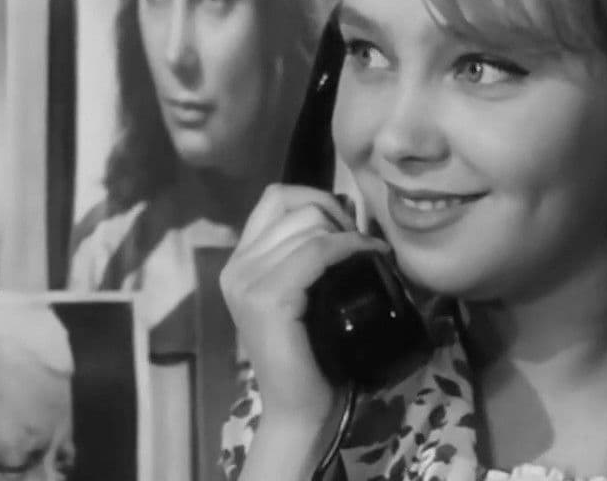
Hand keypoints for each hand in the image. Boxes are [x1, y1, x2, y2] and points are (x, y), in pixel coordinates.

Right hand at [220, 184, 388, 426]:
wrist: (300, 409)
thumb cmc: (311, 354)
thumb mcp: (304, 292)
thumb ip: (307, 255)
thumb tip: (347, 210)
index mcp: (240, 262)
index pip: (275, 197)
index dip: (316, 199)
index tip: (346, 227)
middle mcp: (235, 267)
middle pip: (293, 204)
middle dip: (336, 214)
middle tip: (362, 244)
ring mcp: (247, 282)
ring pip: (307, 224)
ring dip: (346, 231)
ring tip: (369, 252)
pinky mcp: (268, 299)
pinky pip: (316, 251)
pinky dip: (350, 246)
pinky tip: (371, 256)